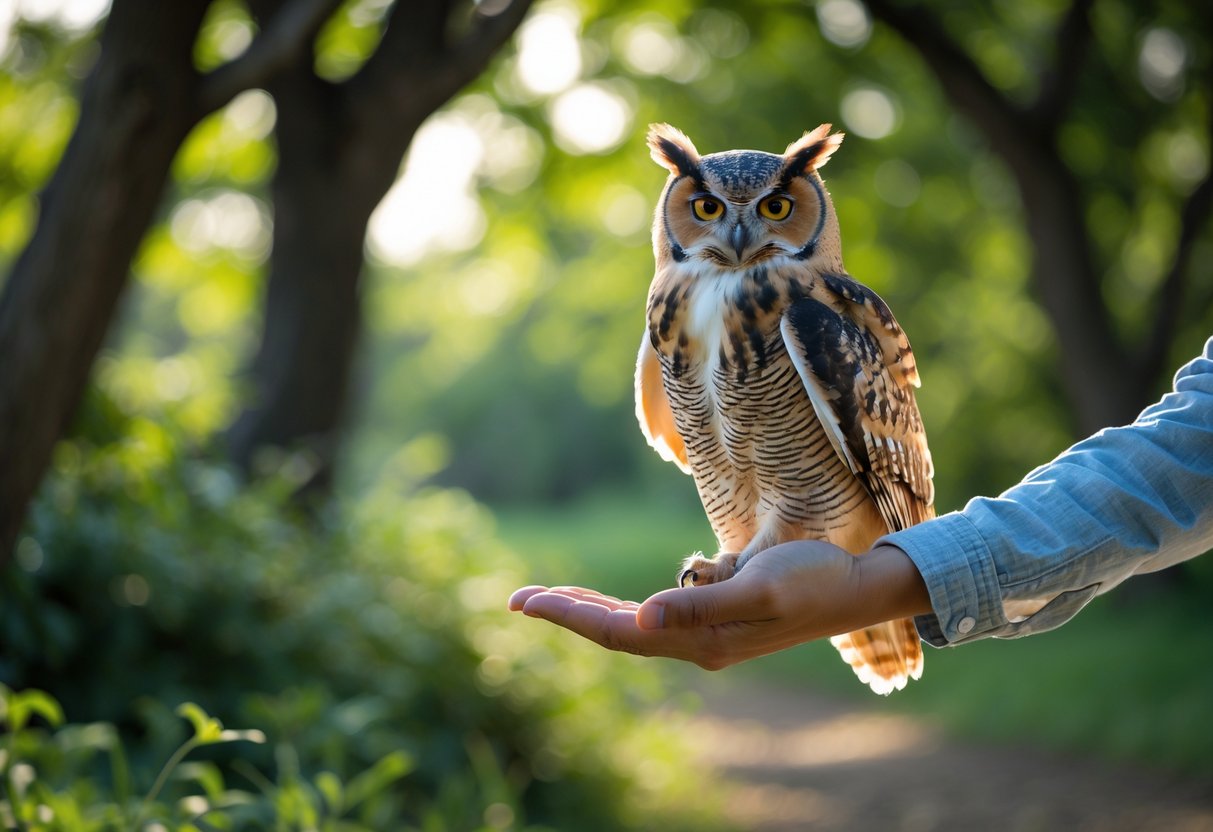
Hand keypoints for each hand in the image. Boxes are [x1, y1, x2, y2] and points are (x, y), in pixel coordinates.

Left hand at [507, 541, 930, 669]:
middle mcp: (696, 643)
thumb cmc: (811, 579)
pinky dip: (623, 608)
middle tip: (516, 600)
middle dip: (566, 614)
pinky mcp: (716, 619)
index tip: (524, 601)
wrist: (858, 589)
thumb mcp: (758, 585)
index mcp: (700, 639)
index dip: (568, 615)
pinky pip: (655, 618)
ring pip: (632, 626)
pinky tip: (611, 602)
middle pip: (616, 631)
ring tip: (549, 598)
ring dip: (590, 611)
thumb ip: (699, 603)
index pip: (618, 630)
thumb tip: (640, 617)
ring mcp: (706, 635)